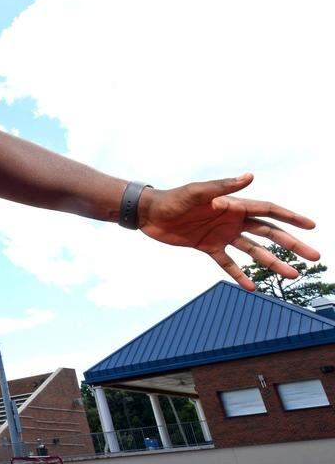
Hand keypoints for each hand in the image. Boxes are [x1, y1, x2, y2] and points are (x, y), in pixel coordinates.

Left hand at [138, 173, 319, 290]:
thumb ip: (224, 187)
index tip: (311, 226)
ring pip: (254, 251)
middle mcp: (232, 220)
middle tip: (314, 256)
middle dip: (291, 244)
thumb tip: (250, 177)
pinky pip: (228, 263)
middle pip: (269, 233)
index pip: (269, 211)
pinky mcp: (208, 247)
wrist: (150, 213)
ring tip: (292, 275)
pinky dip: (240, 275)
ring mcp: (222, 235)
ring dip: (272, 262)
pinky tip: (253, 287)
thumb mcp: (198, 192)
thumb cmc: (173, 198)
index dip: (290, 218)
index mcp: (234, 205)